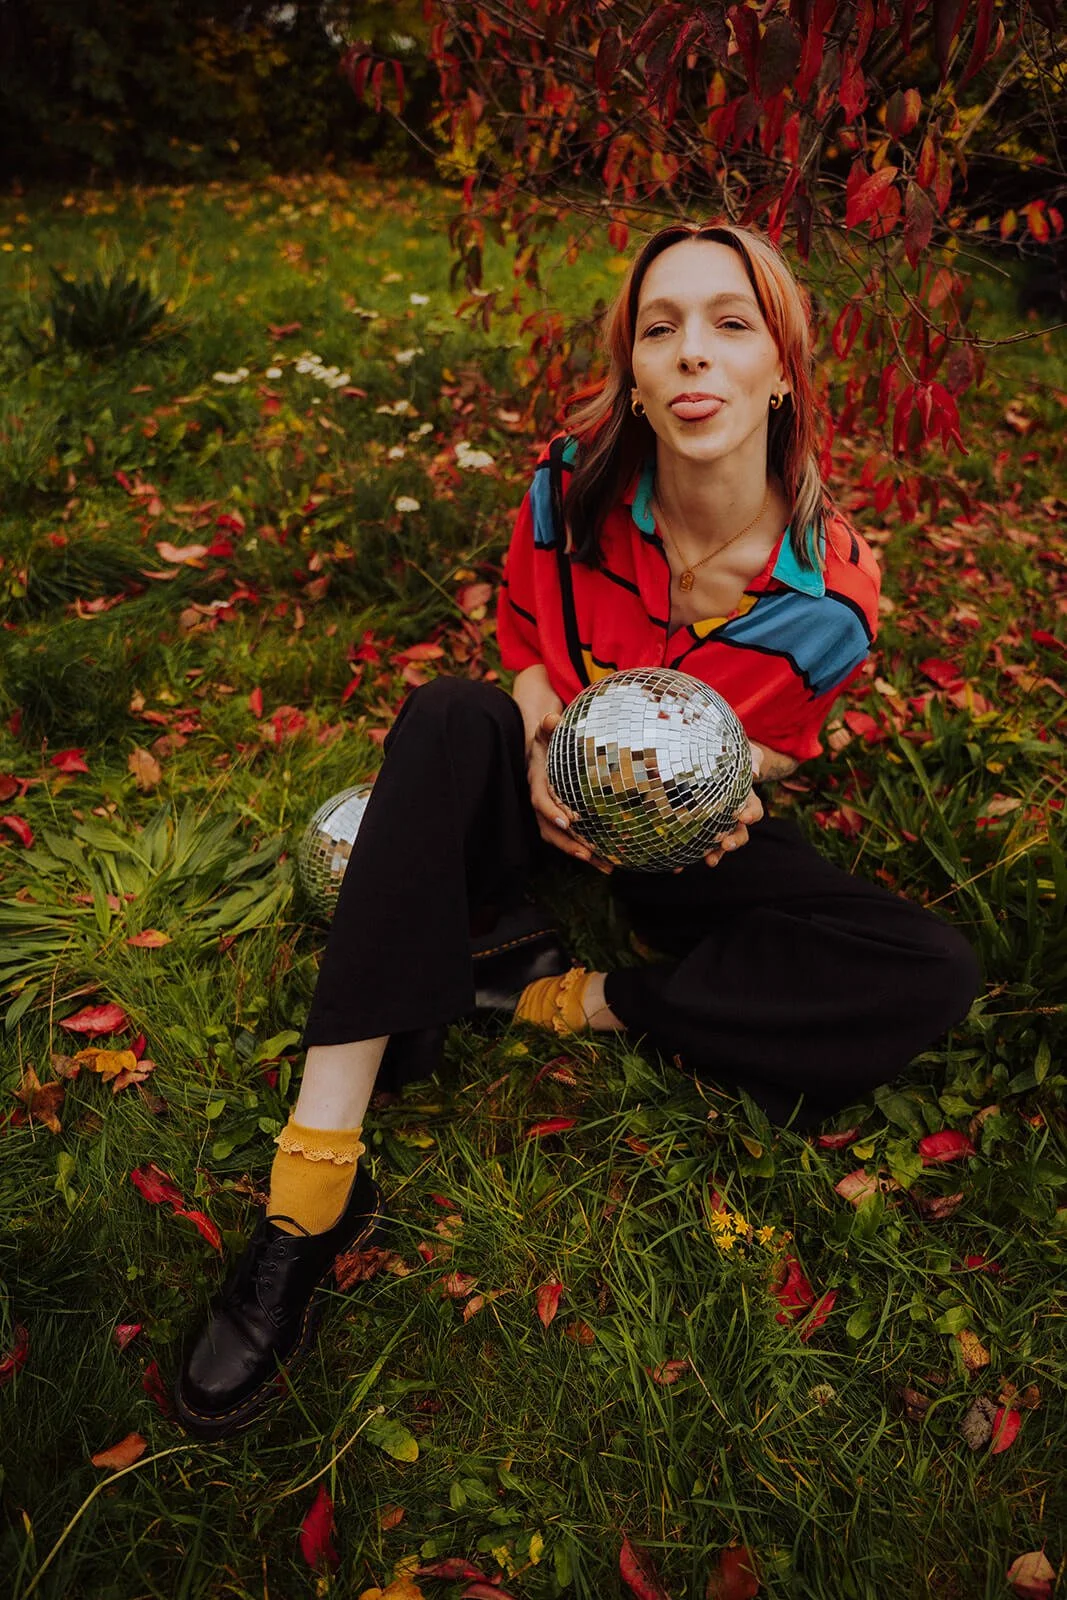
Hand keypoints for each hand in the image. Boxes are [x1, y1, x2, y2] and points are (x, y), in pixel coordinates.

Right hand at [526, 711, 614, 873]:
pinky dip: (589, 852)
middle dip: (567, 844)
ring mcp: (550, 815)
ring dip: (582, 854)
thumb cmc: (546, 741)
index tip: (567, 821)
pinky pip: (573, 840)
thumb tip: (551, 719)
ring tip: (606, 866)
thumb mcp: (545, 732)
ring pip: (561, 840)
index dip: (551, 812)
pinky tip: (610, 862)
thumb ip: (548, 727)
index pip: (540, 801)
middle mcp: (540, 803)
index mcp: (536, 783)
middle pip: (549, 830)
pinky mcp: (562, 820)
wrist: (539, 752)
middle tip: (586, 853)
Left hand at [683, 740, 764, 872]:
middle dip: (735, 840)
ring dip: (716, 853)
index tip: (744, 817)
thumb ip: (749, 757)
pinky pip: (693, 845)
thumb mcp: (739, 749)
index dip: (751, 815)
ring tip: (709, 860)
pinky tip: (676, 866)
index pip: (754, 809)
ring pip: (719, 844)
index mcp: (744, 798)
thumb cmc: (726, 753)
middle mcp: (731, 815)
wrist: (705, 756)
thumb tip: (753, 771)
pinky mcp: (696, 829)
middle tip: (726, 844)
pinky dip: (686, 857)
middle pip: (739, 832)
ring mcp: (715, 824)